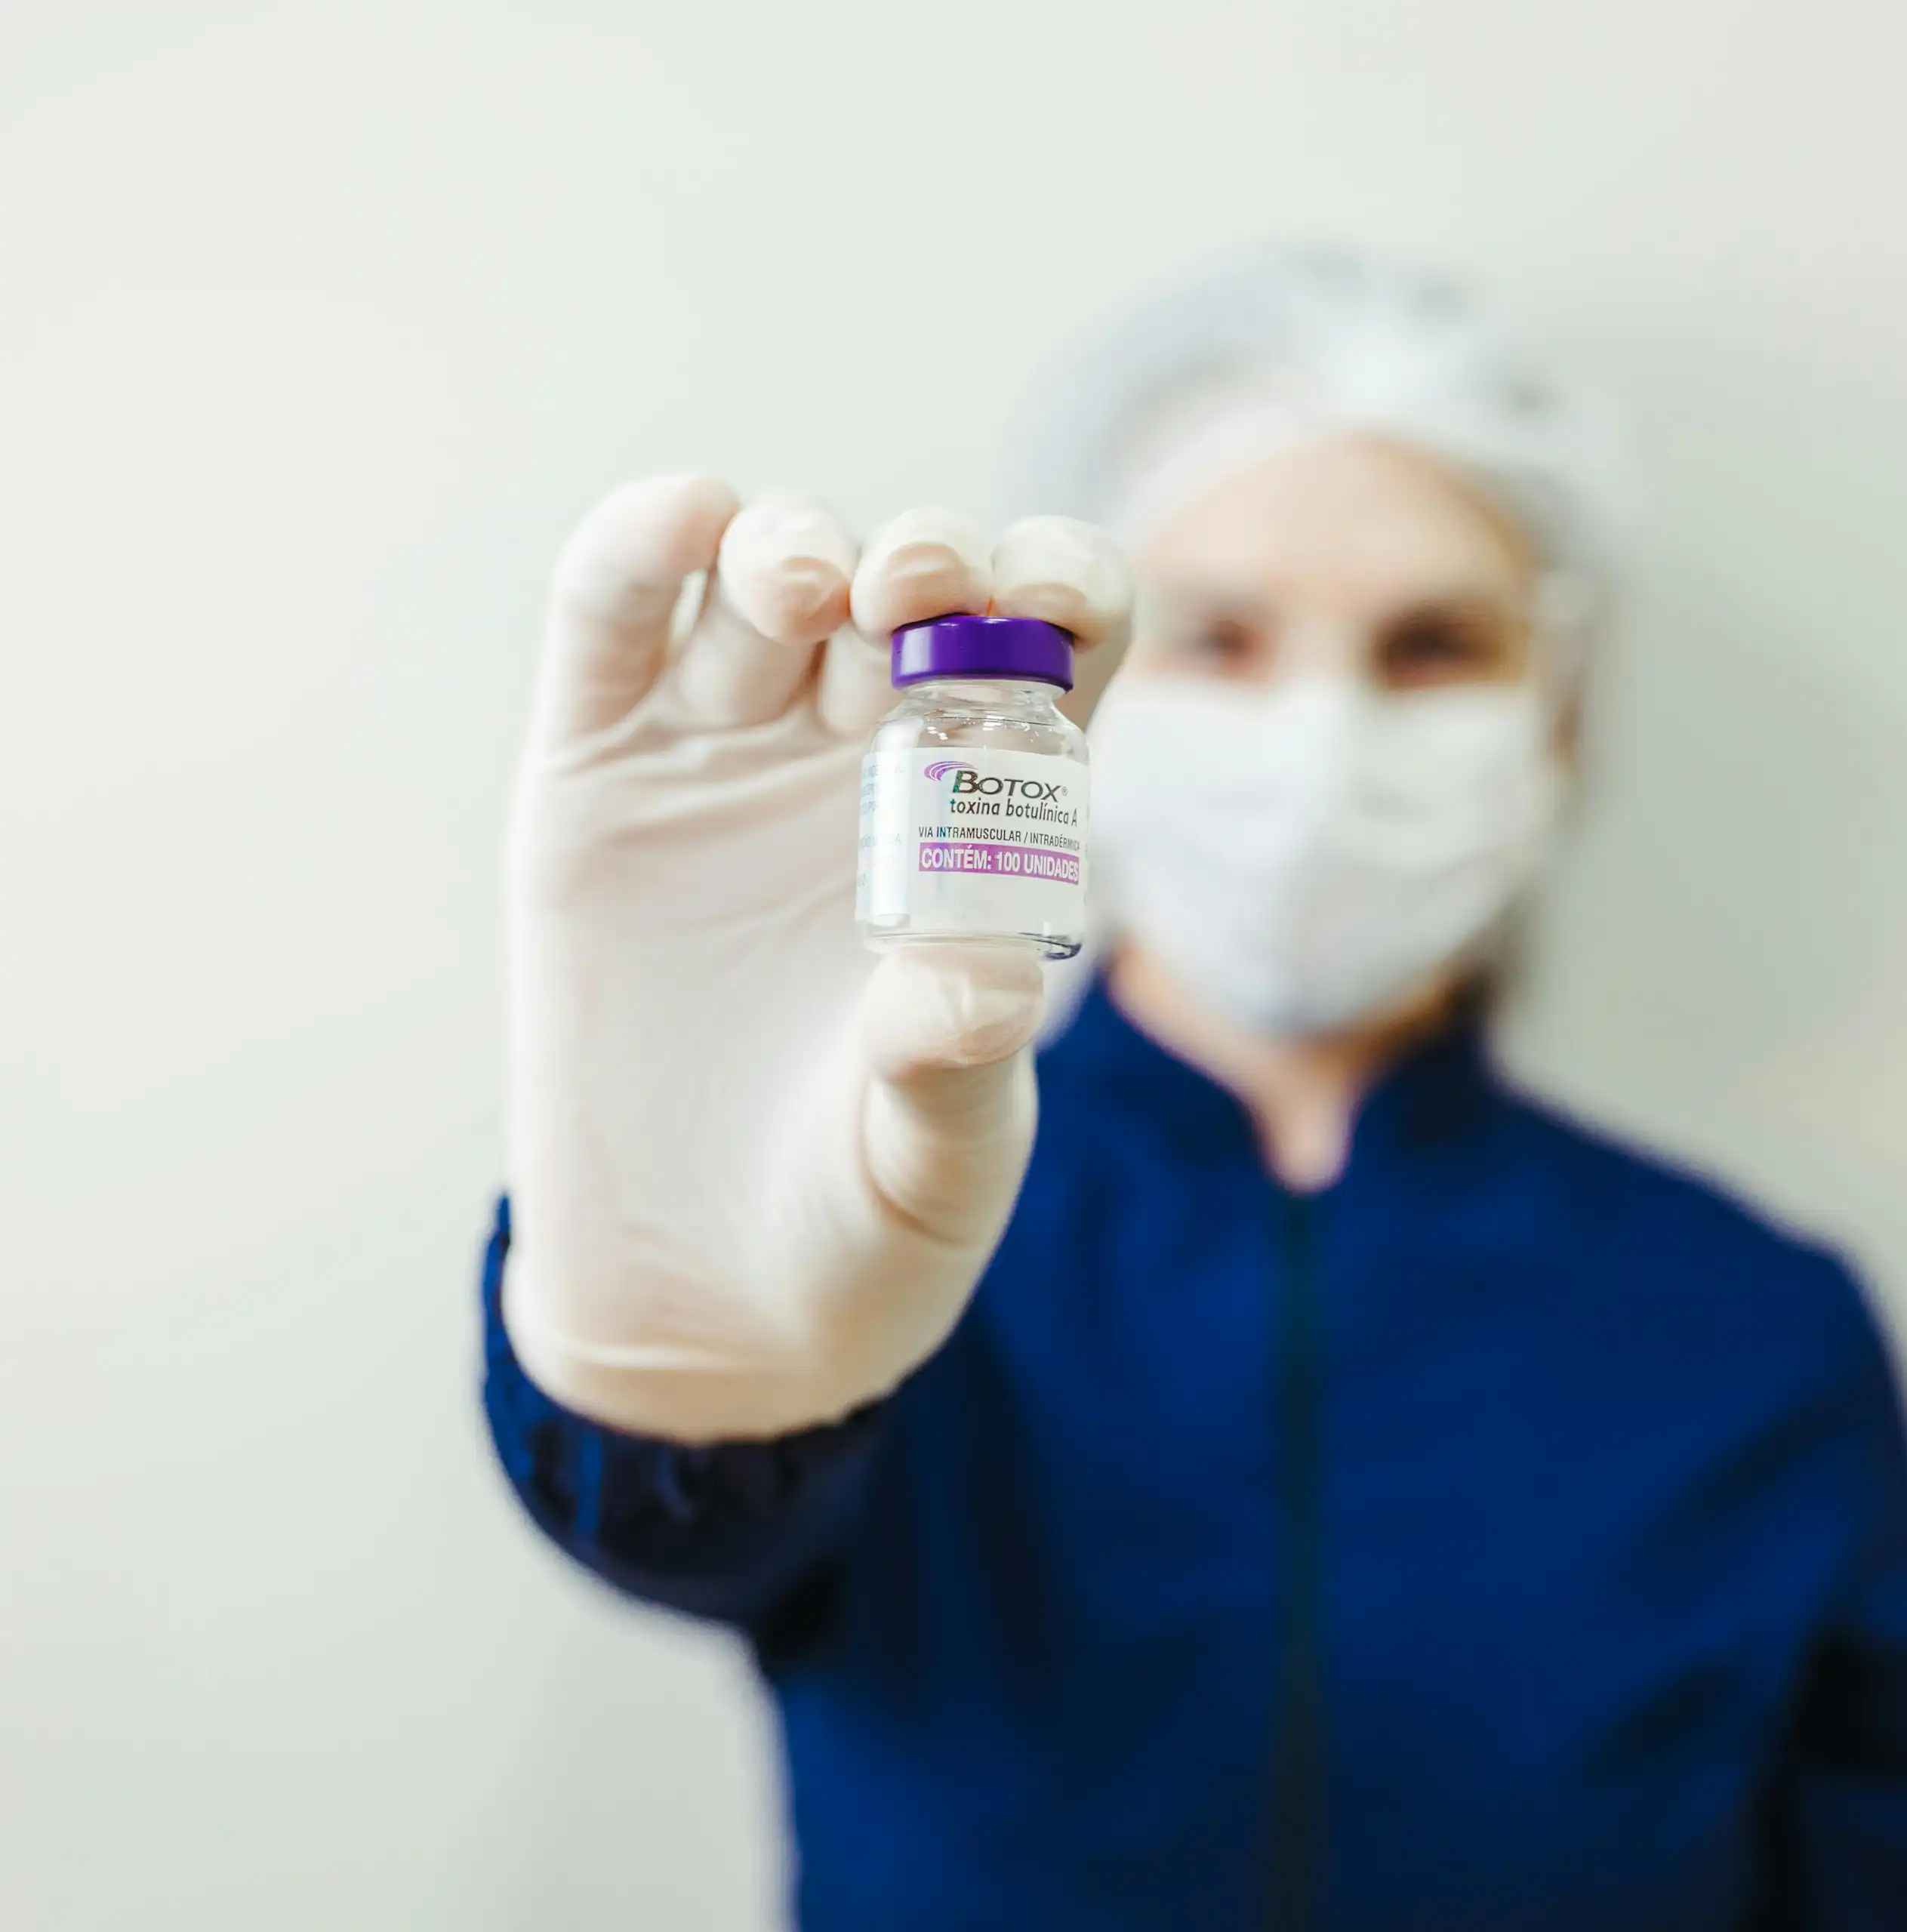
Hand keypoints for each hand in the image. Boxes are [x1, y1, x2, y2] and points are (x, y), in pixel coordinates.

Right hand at [504, 476, 1130, 1440]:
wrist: (703, 1297)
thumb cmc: (858, 1219)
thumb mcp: (931, 1160)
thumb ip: (956, 1065)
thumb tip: (985, 974)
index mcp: (984, 822)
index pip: (1050, 647)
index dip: (1061, 589)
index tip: (1052, 609)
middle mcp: (861, 763)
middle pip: (911, 587)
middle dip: (925, 557)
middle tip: (913, 596)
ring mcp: (722, 756)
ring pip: (762, 575)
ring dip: (790, 543)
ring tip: (800, 590)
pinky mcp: (595, 778)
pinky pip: (610, 621)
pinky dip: (639, 548)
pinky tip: (681, 528)